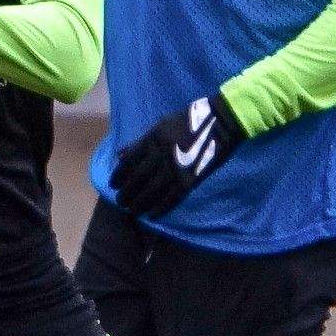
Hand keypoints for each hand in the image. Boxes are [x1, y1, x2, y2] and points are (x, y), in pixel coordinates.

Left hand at [111, 94, 244, 218]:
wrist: (222, 122)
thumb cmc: (189, 120)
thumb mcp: (161, 124)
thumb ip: (141, 141)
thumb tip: (120, 155)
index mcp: (153, 138)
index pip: (129, 161)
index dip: (119, 175)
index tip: (113, 184)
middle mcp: (161, 154)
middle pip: (138, 179)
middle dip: (127, 192)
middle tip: (120, 201)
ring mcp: (176, 168)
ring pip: (152, 191)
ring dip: (140, 204)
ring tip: (132, 211)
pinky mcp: (191, 179)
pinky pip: (172, 198)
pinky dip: (160, 209)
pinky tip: (152, 215)